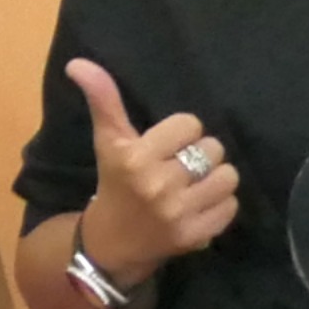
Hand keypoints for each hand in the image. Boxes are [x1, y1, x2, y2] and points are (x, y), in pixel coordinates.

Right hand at [64, 59, 240, 287]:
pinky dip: (220, 205)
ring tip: (194, 185)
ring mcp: (178, 213)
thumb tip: (78, 63)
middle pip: (213, 148)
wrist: (110, 245)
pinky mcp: (195, 236)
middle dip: (199, 155)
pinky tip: (198, 206)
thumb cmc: (114, 183)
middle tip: (180, 167)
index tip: (166, 146)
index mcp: (135, 158)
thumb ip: (103, 99)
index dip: (181, 133)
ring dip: (215, 179)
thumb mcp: (108, 141)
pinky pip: (231, 206)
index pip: (191, 125)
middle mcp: (157, 186)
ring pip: (228, 176)